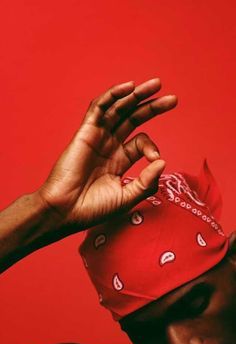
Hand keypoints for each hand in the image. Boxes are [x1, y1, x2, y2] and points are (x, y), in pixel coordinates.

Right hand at [38, 78, 176, 230]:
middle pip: (133, 119)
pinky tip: (129, 87)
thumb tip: (163, 161)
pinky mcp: (85, 132)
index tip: (155, 160)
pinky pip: (99, 108)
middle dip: (152, 107)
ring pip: (118, 109)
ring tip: (156, 84)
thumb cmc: (93, 209)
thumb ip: (146, 182)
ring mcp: (97, 137)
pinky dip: (113, 96)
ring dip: (136, 95)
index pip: (140, 142)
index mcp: (119, 160)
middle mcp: (109, 145)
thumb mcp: (127, 198)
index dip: (152, 147)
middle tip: (172, 99)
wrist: (66, 211)